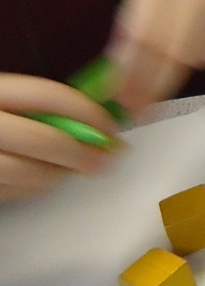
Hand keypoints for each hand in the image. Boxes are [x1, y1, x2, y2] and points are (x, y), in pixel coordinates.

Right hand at [0, 75, 120, 201]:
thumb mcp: (8, 99)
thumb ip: (41, 105)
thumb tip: (98, 118)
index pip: (49, 95)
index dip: (88, 112)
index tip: (112, 128)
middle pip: (42, 138)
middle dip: (82, 153)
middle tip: (107, 161)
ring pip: (26, 171)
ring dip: (60, 175)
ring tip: (76, 171)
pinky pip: (9, 190)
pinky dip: (33, 188)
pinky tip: (44, 180)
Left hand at [106, 0, 204, 111]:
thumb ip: (133, 26)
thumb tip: (114, 79)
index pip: (143, 40)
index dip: (131, 76)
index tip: (122, 103)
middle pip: (173, 57)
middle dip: (154, 89)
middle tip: (143, 111)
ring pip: (199, 61)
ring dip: (187, 63)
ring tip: (191, 35)